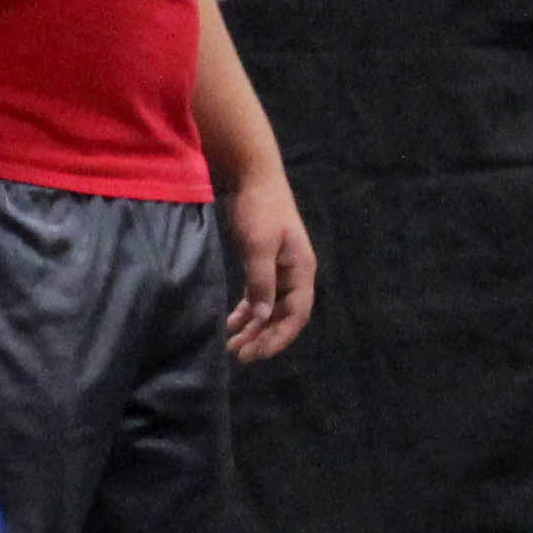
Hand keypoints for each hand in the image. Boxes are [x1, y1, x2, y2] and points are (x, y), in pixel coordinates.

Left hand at [221, 168, 316, 362]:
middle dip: (263, 337)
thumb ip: (261, 282)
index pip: (296, 315)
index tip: (258, 354)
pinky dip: (246, 311)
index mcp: (301, 270)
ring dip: (253, 328)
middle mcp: (294, 274)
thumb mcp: (258, 245)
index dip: (279, 337)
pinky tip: (231, 323)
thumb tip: (262, 317)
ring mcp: (280, 269)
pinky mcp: (263, 263)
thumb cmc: (258, 208)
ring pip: (269, 308)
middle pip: (282, 316)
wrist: (251, 176)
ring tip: (232, 345)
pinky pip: (258, 296)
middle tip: (239, 355)